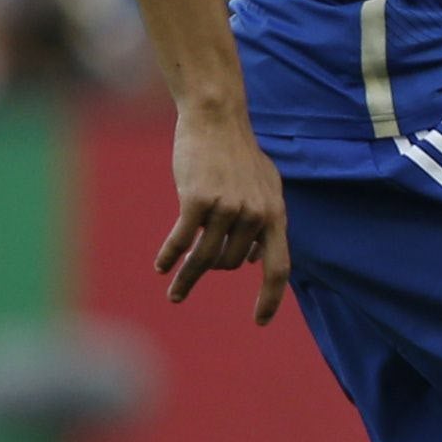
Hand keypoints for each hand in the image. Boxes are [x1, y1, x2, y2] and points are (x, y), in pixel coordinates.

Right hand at [157, 104, 293, 324]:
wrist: (217, 120)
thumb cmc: (238, 154)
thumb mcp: (264, 186)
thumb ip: (264, 220)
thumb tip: (255, 258)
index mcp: (275, 214)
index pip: (279, 267)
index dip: (271, 297)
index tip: (260, 321)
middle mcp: (255, 214)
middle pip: (232, 264)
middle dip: (214, 268)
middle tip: (197, 270)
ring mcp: (228, 208)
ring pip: (206, 258)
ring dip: (188, 279)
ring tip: (175, 293)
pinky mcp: (198, 201)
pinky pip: (182, 241)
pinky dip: (171, 257)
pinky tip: (162, 267)